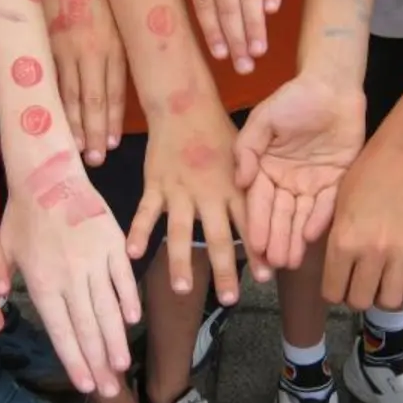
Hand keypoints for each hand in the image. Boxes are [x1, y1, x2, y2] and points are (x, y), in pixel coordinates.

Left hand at [1, 152, 141, 396]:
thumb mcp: (3, 251)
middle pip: (88, 328)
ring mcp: (94, 260)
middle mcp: (70, 277)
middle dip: (99, 363)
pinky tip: (132, 322)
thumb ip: (1, 283)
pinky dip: (128, 300)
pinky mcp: (113, 243)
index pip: (61, 330)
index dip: (75, 360)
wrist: (48, 173)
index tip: (85, 384)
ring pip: (109, 309)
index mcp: (43, 282)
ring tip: (122, 367)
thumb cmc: (22, 214)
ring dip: (116, 341)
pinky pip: (123, 278)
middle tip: (110, 392)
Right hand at [42, 0, 127, 164]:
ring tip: (75, 149)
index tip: (112, 142)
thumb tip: (114, 67)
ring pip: (69, 95)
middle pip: (93, 100)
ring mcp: (65, 47)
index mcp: (112, 41)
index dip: (112, 118)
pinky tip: (52, 119)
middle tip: (95, 159)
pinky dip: (51, 102)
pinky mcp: (43, 41)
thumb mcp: (113, 8)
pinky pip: (49, 79)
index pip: (115, 90)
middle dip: (94, 132)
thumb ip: (113, 40)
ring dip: (73, 124)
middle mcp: (91, 49)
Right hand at [134, 101, 253, 299]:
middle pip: (218, 237)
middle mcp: (209, 193)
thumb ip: (253, 185)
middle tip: (231, 299)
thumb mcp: (245, 155)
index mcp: (234, 187)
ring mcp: (180, 190)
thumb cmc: (217, 131)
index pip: (250, 225)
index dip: (258, 251)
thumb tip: (269, 219)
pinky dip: (139, 232)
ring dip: (181, 262)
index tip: (266, 277)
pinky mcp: (156, 184)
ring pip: (181, 232)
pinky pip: (146, 212)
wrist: (185, 104)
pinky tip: (133, 255)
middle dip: (225, 270)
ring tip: (184, 289)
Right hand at [234, 74, 365, 268]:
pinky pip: (327, 204)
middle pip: (280, 215)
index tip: (254, 245)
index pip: (259, 201)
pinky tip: (310, 236)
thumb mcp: (264, 119)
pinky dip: (319, 219)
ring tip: (289, 261)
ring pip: (301, 216)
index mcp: (265, 168)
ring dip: (295, 238)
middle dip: (276, 239)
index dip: (257, 224)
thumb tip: (241, 181)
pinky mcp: (335, 179)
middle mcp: (286, 180)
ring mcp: (311, 182)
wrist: (331, 85)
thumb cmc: (294, 98)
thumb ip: (248, 148)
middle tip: (273, 263)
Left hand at [323, 141, 402, 310]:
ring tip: (382, 281)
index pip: (332, 293)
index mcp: (343, 242)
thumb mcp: (335, 210)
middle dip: (357, 296)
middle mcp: (371, 252)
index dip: (334, 292)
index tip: (338, 284)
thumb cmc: (363, 179)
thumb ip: (332, 246)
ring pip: (390, 301)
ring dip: (383, 295)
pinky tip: (400, 273)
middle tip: (360, 283)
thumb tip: (332, 279)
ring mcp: (401, 253)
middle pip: (360, 302)